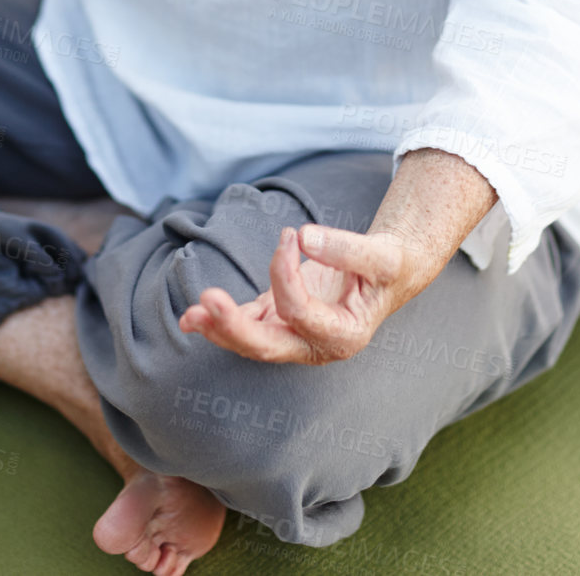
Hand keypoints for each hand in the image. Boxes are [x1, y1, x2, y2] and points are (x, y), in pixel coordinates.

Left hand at [178, 222, 420, 365]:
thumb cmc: (390, 265)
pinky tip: (193, 318)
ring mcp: (294, 336)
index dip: (285, 274)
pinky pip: (247, 324)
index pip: (300, 312)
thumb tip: (305, 237)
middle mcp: (315, 345)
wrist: (389, 271)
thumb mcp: (382, 256)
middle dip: (234, 326)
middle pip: (267, 345)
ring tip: (189, 316)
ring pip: (251, 341)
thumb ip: (346, 249)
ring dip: (219, 328)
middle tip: (207, 302)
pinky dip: (221, 321)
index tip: (288, 235)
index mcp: (344, 336)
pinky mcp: (279, 319)